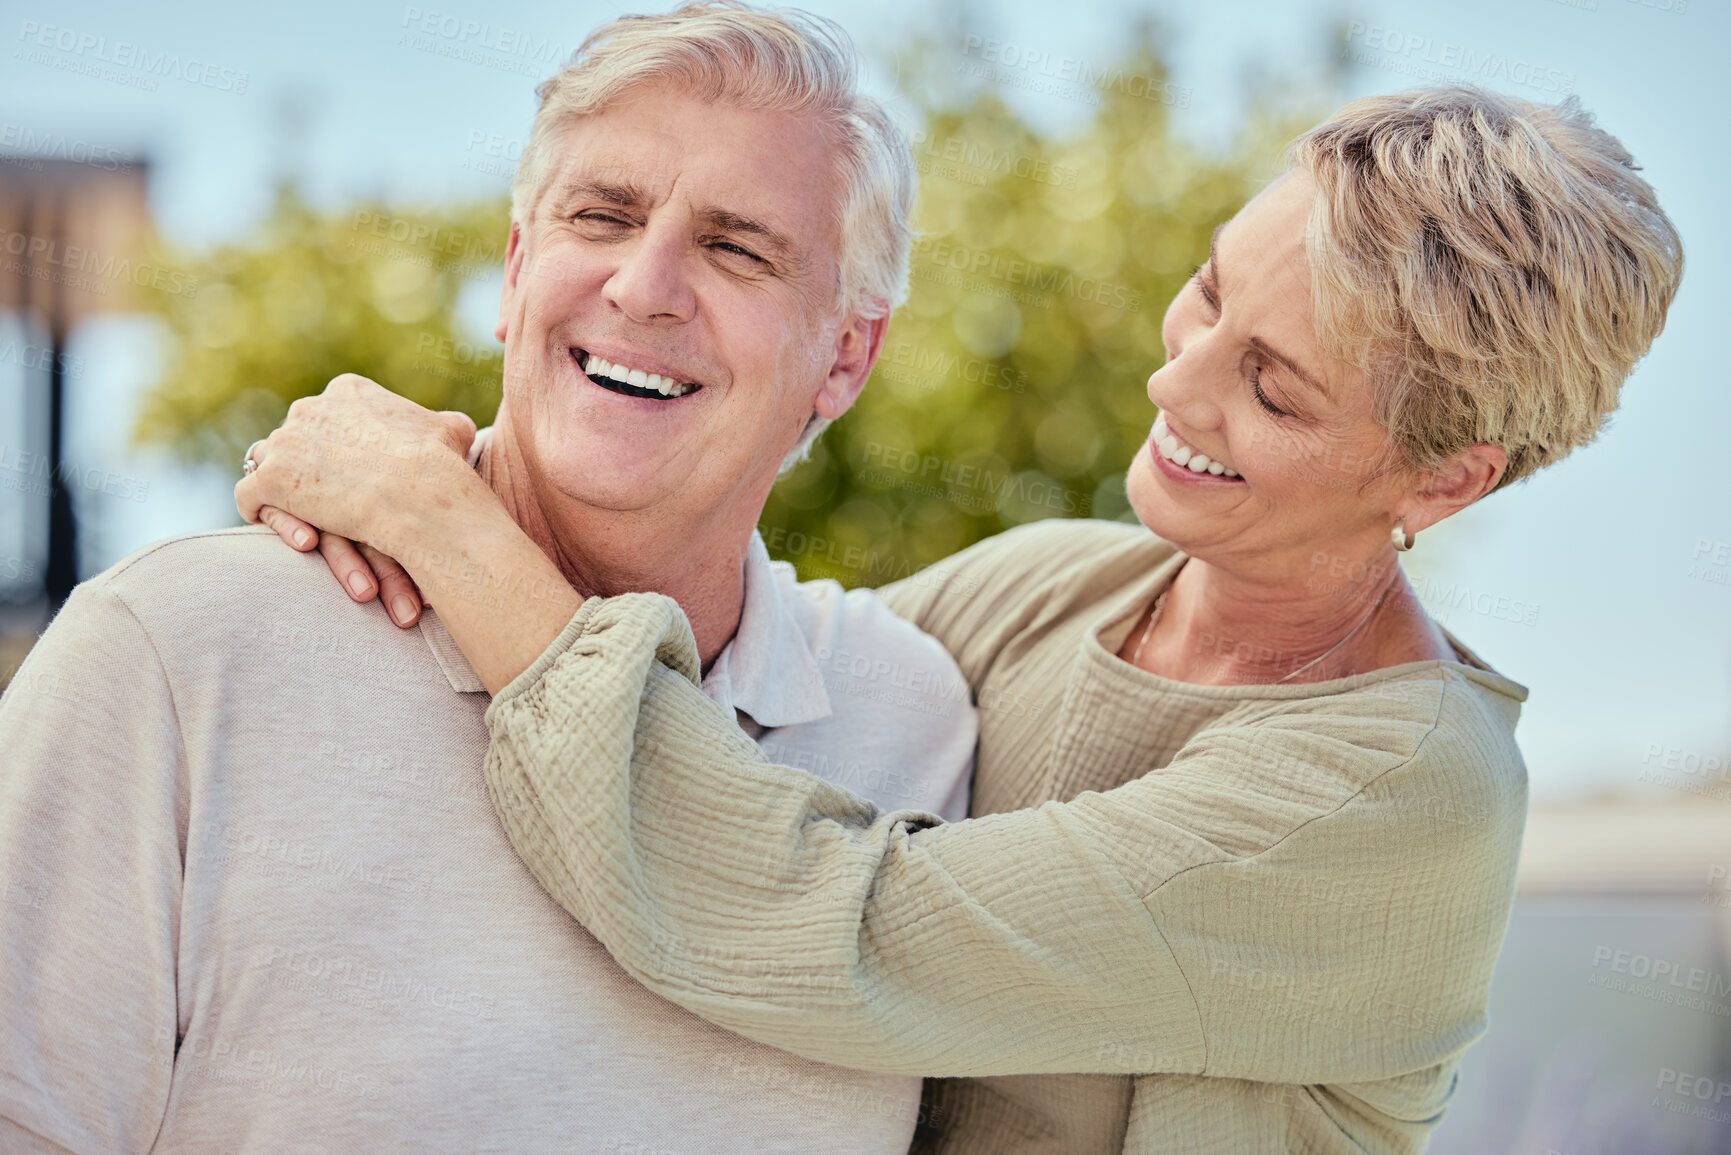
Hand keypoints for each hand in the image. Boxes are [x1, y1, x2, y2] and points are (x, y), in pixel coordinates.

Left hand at [235, 373, 480, 627]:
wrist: (417, 495)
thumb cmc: (439, 465)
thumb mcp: (451, 432)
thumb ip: (444, 425)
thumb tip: (458, 428)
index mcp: (347, 391)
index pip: (330, 414)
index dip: (340, 445)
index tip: (354, 472)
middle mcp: (308, 408)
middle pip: (297, 437)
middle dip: (308, 464)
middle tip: (328, 497)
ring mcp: (283, 443)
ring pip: (270, 464)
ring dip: (284, 489)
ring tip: (305, 518)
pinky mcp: (266, 480)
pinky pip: (250, 497)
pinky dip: (264, 513)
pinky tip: (281, 530)